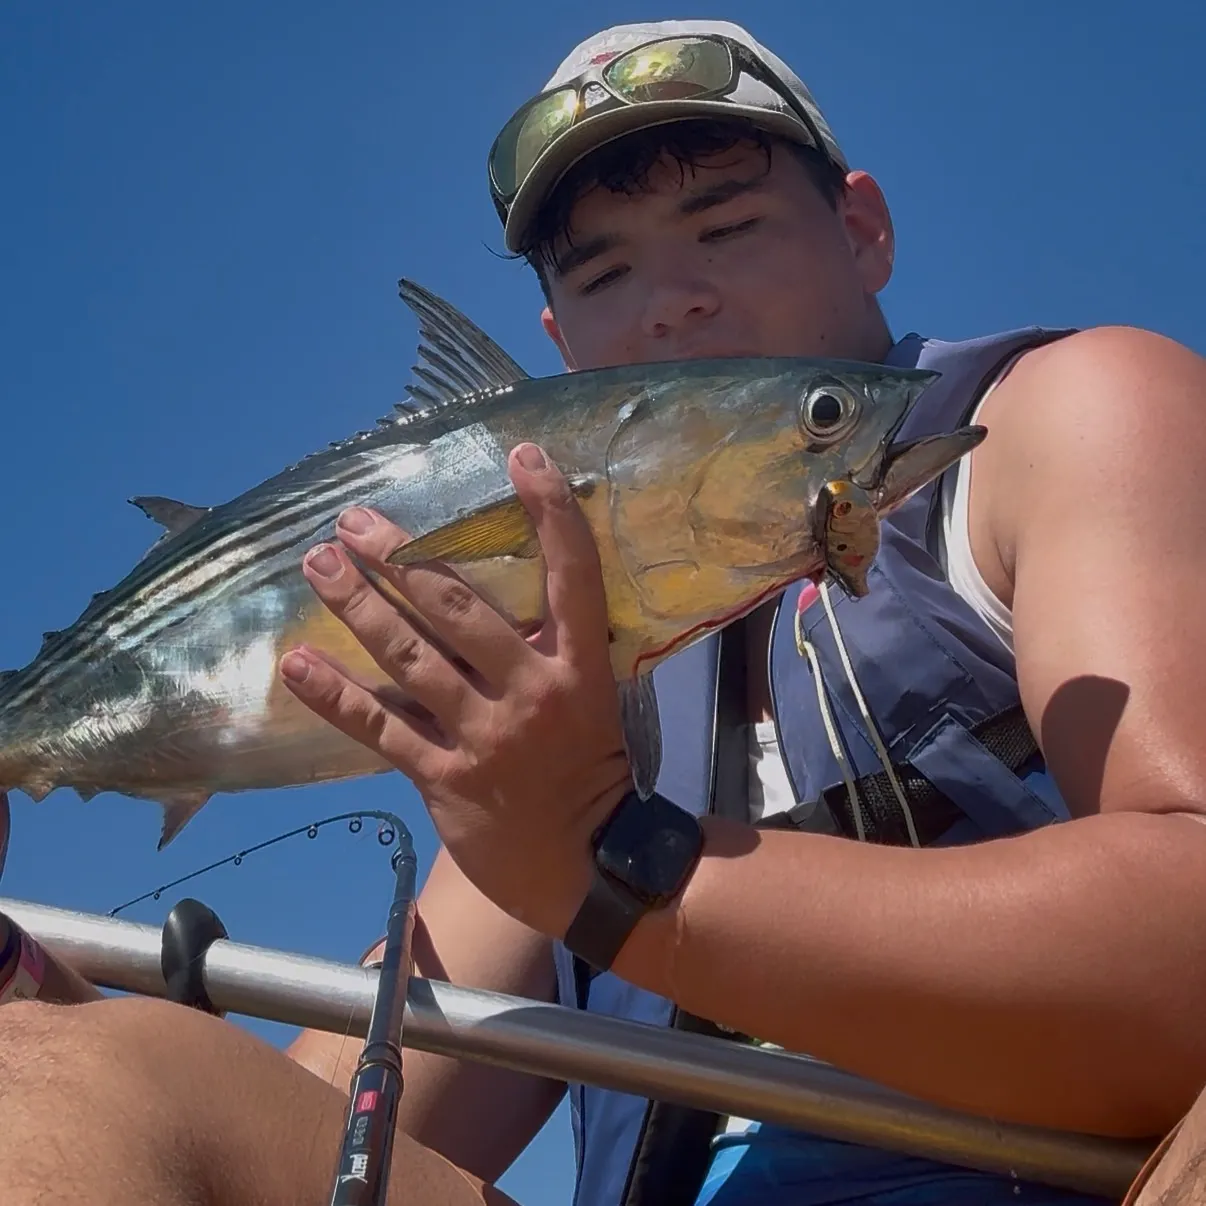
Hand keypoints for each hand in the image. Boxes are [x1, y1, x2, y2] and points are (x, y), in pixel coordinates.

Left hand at [279, 444, 633, 934]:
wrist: (587, 861)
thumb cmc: (591, 770)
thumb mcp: (593, 700)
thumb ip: (554, 649)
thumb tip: (507, 587)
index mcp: (579, 668)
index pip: (572, 577)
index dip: (550, 514)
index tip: (522, 456)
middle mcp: (532, 692)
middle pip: (460, 609)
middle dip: (403, 556)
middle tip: (354, 518)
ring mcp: (485, 736)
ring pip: (411, 658)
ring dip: (359, 607)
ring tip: (316, 563)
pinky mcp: (444, 778)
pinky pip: (381, 729)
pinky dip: (336, 697)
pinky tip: (296, 665)